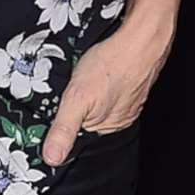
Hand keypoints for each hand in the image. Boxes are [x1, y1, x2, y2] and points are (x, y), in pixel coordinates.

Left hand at [40, 29, 166, 167]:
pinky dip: (101, 75)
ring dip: (88, 86)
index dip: (64, 119)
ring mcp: (127, 97)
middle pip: (87, 115)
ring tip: (86, 73)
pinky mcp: (130, 79)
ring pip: (98, 97)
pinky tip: (98, 65)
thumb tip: (52, 158)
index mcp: (108, 126)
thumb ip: (64, 129)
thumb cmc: (113, 64)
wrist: (141, 36)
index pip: (78, 133)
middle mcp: (119, 116)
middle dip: (76, 102)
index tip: (57, 105)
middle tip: (73, 84)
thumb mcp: (77, 98)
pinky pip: (109, 82)